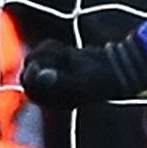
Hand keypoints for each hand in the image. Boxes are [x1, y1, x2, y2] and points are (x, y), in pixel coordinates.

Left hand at [19, 34, 146, 106]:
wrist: (118, 68)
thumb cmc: (102, 81)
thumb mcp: (81, 83)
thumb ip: (60, 82)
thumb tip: (40, 74)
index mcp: (53, 100)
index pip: (30, 89)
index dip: (31, 77)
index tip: (39, 66)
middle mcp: (50, 88)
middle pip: (28, 72)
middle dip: (40, 61)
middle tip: (57, 57)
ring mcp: (53, 72)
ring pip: (35, 57)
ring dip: (50, 52)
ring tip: (68, 55)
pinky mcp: (58, 58)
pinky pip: (45, 48)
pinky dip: (54, 47)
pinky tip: (68, 50)